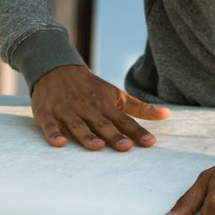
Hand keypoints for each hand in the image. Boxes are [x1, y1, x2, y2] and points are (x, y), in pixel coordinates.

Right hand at [30, 64, 170, 150]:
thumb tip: (167, 114)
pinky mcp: (47, 114)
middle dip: (115, 136)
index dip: (137, 131)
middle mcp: (88, 108)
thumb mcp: (116, 95)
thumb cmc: (91, 88)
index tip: (150, 142)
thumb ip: (140, 108)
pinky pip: (50, 125)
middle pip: (103, 124)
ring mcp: (67, 111)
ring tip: (98, 146)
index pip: (124, 120)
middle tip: (126, 147)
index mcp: (106, 105)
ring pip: (78, 125)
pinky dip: (54, 134)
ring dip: (87, 136)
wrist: (57, 68)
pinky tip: (60, 143)